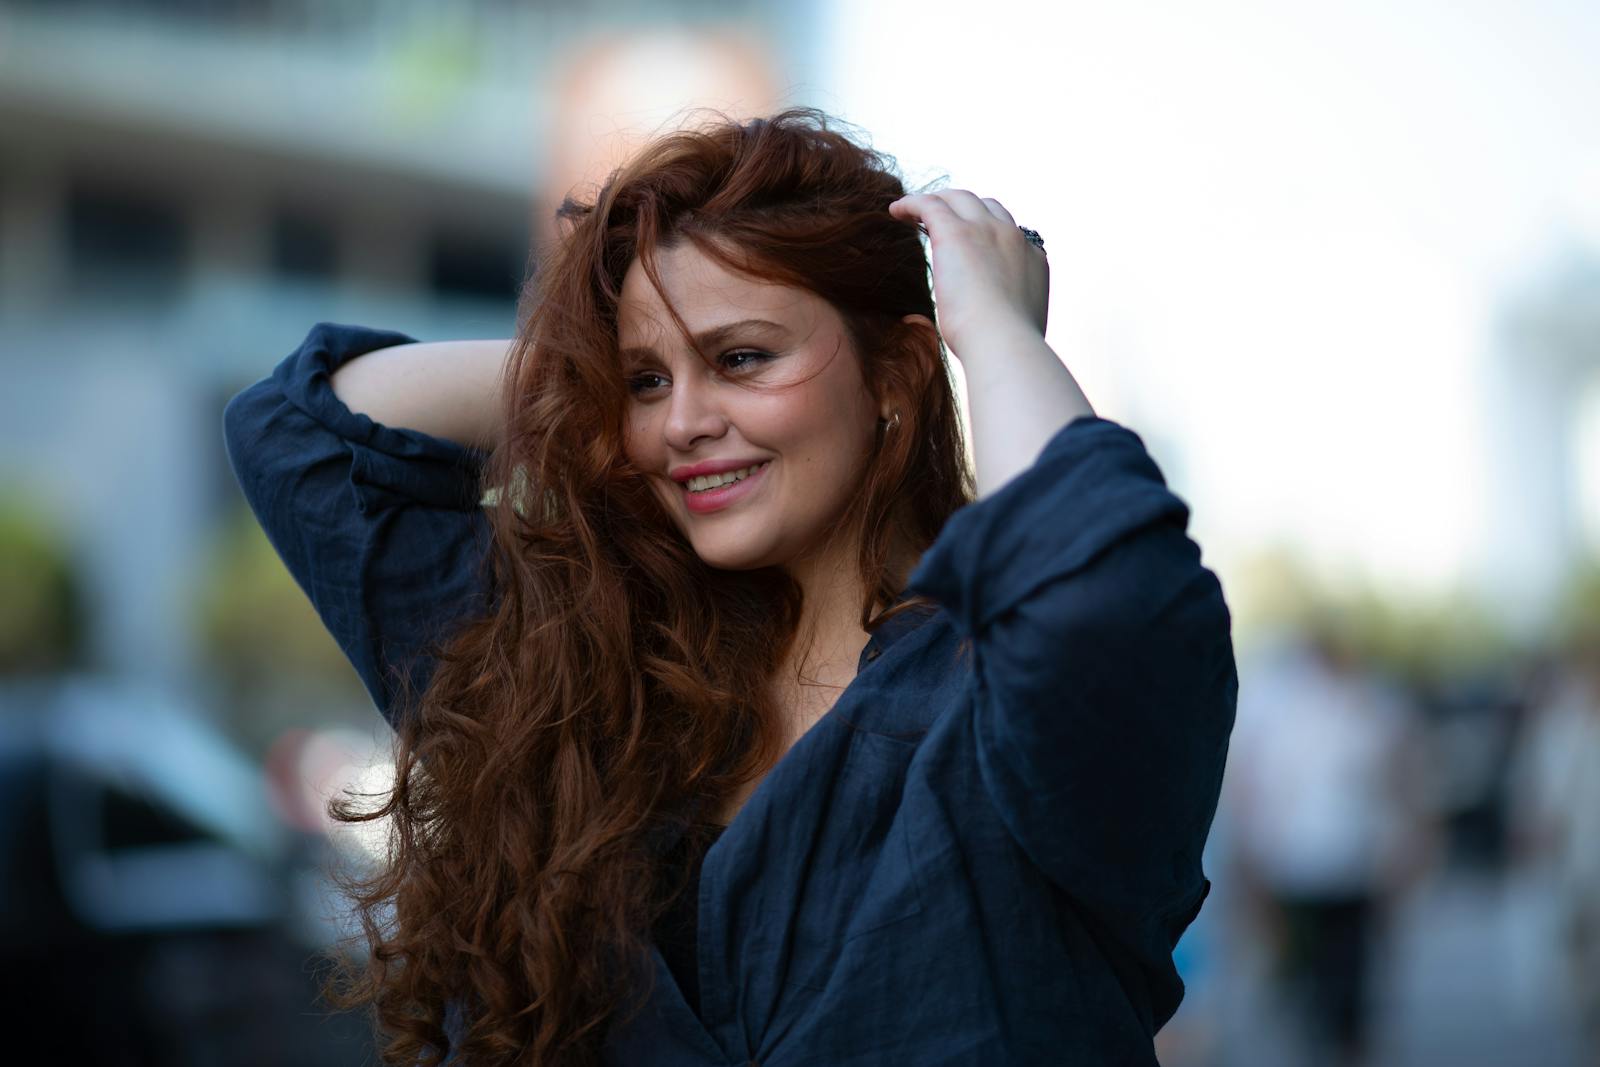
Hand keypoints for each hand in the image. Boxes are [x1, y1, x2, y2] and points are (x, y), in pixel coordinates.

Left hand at [887, 189, 1047, 362]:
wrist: (1003, 343)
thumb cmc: (1006, 348)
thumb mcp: (1016, 329)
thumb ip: (1007, 318)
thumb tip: (987, 329)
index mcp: (1033, 260)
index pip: (1009, 232)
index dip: (986, 232)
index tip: (968, 243)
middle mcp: (1012, 237)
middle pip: (985, 206)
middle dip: (962, 209)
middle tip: (938, 221)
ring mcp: (986, 230)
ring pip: (958, 198)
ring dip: (937, 202)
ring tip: (914, 213)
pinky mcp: (956, 233)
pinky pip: (929, 204)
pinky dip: (912, 203)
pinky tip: (896, 212)